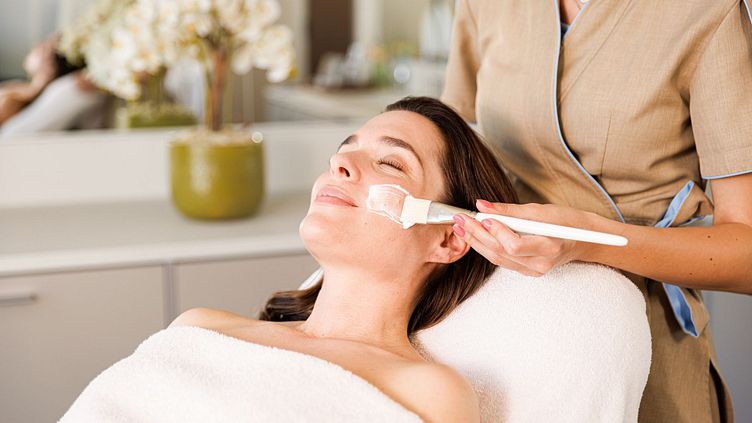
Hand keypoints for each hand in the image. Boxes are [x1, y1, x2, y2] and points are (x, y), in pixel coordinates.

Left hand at [452, 200, 600, 275]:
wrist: (584, 239)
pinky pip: (501, 261)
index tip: (481, 216)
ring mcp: (533, 271)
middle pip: (501, 252)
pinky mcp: (527, 272)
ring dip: (476, 242)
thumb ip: (508, 210)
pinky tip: (474, 236)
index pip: (515, 245)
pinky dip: (486, 247)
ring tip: (461, 226)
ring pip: (497, 258)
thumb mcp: (539, 210)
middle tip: (460, 219)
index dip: (496, 232)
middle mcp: (540, 264)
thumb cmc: (565, 221)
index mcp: (549, 247)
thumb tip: (482, 205)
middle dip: (477, 235)